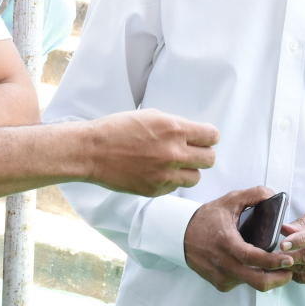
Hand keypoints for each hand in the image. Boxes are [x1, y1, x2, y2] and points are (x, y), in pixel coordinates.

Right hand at [84, 109, 215, 196]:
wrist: (92, 151)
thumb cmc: (118, 129)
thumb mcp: (151, 116)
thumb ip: (175, 125)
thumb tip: (194, 133)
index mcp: (174, 129)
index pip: (212, 136)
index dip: (208, 137)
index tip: (203, 138)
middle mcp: (174, 152)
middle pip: (210, 159)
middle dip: (203, 154)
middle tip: (191, 152)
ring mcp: (165, 174)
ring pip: (196, 177)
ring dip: (188, 170)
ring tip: (174, 164)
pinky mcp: (155, 189)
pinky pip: (175, 187)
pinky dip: (171, 180)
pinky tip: (156, 171)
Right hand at [183, 186, 295, 291]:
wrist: (182, 235)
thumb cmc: (208, 218)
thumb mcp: (229, 200)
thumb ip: (253, 194)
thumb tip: (273, 195)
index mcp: (226, 243)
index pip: (253, 258)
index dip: (273, 262)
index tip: (289, 260)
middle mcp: (224, 264)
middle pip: (258, 282)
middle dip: (279, 279)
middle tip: (291, 269)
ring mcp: (222, 277)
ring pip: (252, 284)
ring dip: (268, 278)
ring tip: (277, 267)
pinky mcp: (220, 284)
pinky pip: (243, 284)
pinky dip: (253, 277)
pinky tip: (257, 266)